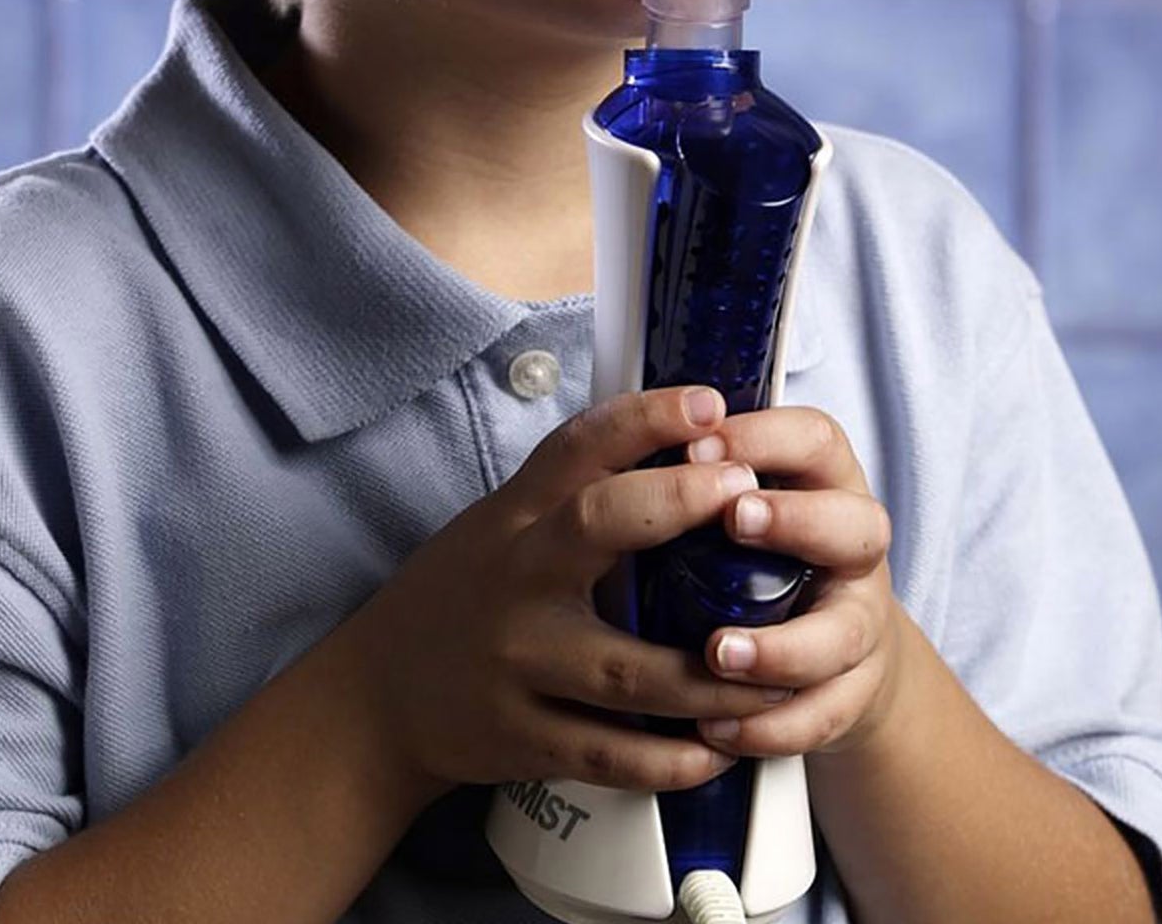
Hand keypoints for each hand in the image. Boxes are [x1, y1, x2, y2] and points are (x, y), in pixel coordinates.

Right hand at [340, 386, 796, 805]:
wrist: (378, 697)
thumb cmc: (468, 592)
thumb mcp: (504, 523)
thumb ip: (575, 491)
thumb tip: (683, 439)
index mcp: (518, 516)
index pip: (580, 445)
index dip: (646, 417)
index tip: (711, 402)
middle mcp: (517, 577)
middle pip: (599, 525)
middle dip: (679, 505)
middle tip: (750, 498)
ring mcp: (517, 661)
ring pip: (630, 669)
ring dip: (715, 677)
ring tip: (782, 670)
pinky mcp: (523, 739)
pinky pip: (613, 755)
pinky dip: (674, 759)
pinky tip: (724, 751)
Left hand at [682, 405, 902, 758]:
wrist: (819, 651)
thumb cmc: (755, 553)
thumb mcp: (728, 499)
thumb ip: (694, 473)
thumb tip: (619, 444)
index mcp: (820, 483)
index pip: (814, 439)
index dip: (764, 437)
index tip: (701, 444)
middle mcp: (850, 548)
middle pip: (857, 525)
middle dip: (794, 520)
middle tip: (733, 518)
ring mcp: (857, 622)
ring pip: (844, 634)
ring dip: (781, 646)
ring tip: (719, 652)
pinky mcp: (852, 693)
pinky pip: (824, 715)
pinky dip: (771, 725)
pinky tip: (717, 730)